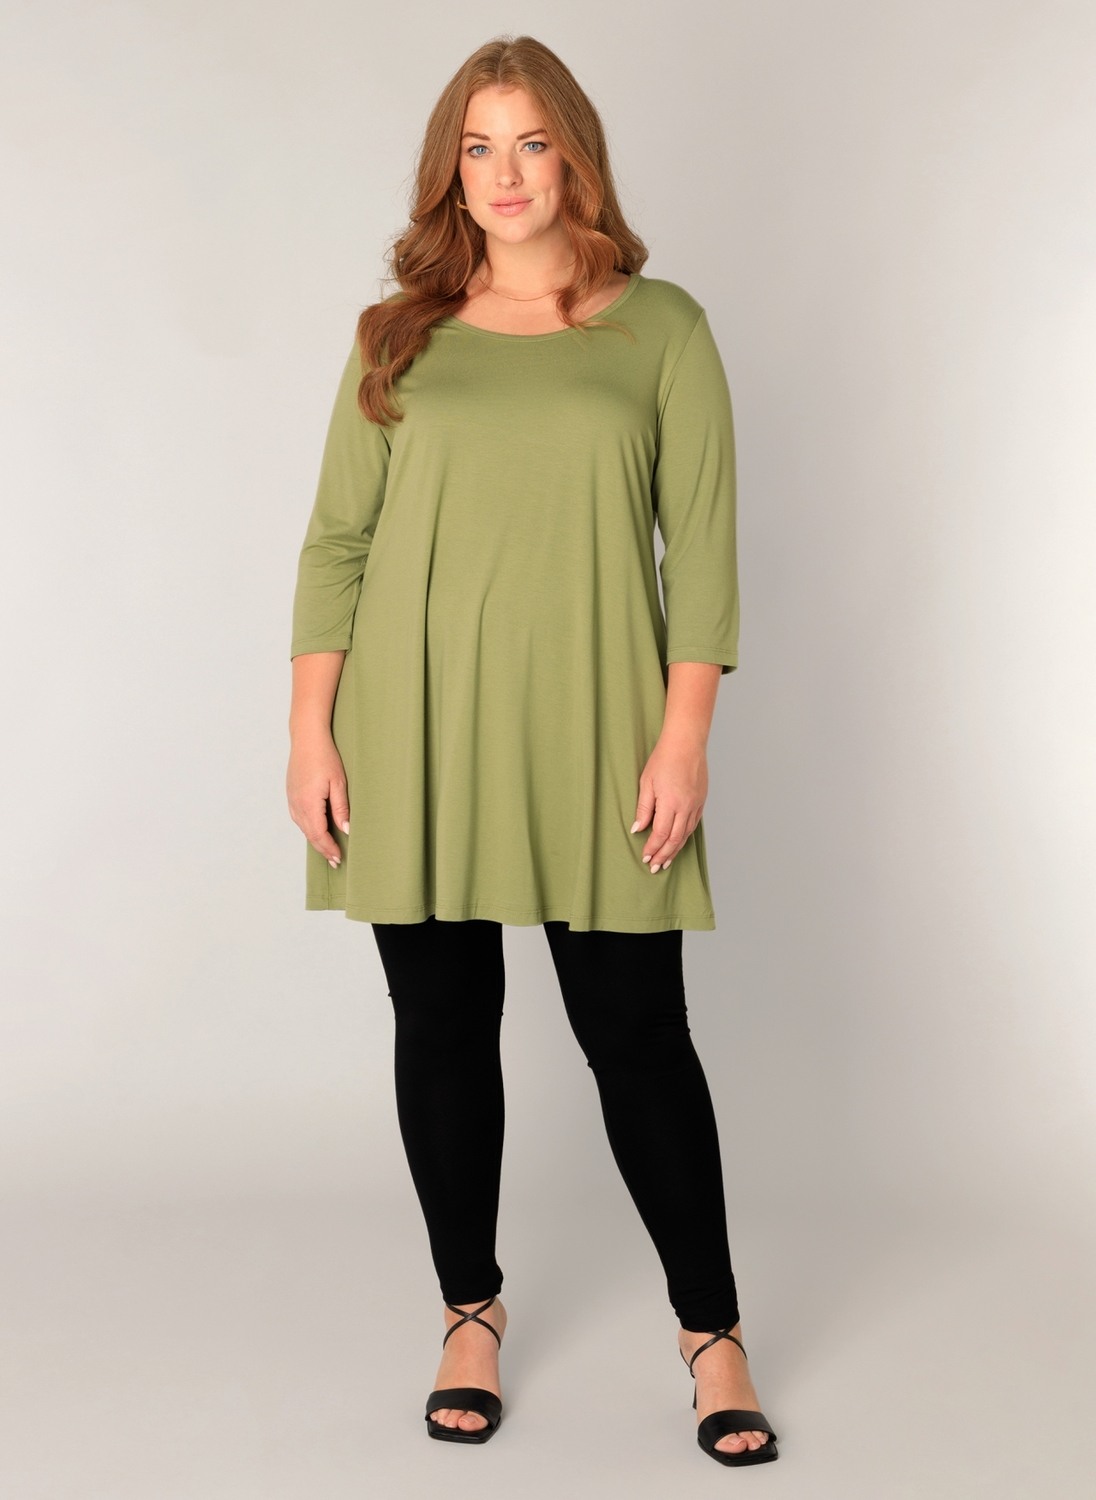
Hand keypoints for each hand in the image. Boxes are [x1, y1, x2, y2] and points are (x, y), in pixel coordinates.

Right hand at [286, 728, 349, 867]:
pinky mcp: (291, 794)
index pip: (318, 834)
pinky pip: (298, 818)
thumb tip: (345, 830)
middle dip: (323, 849)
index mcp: (309, 803)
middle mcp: (296, 804)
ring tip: (327, 849)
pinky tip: (316, 830)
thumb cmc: (325, 757)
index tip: (338, 858)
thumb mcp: (338, 783)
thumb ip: (341, 808)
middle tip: (335, 861)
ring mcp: (291, 799)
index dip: (328, 849)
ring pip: (303, 827)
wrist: (307, 738)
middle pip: (309, 834)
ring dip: (315, 839)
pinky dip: (308, 828)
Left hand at [631, 734, 707, 872]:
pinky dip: (685, 837)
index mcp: (670, 802)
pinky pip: (693, 824)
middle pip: (675, 839)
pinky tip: (678, 842)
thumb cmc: (663, 759)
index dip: (653, 848)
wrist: (686, 743)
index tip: (645, 857)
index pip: (661, 834)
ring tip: (666, 861)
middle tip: (655, 867)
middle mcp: (686, 807)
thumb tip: (638, 829)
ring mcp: (695, 804)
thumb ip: (643, 808)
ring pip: (686, 834)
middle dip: (664, 855)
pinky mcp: (701, 801)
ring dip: (676, 850)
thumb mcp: (646, 782)